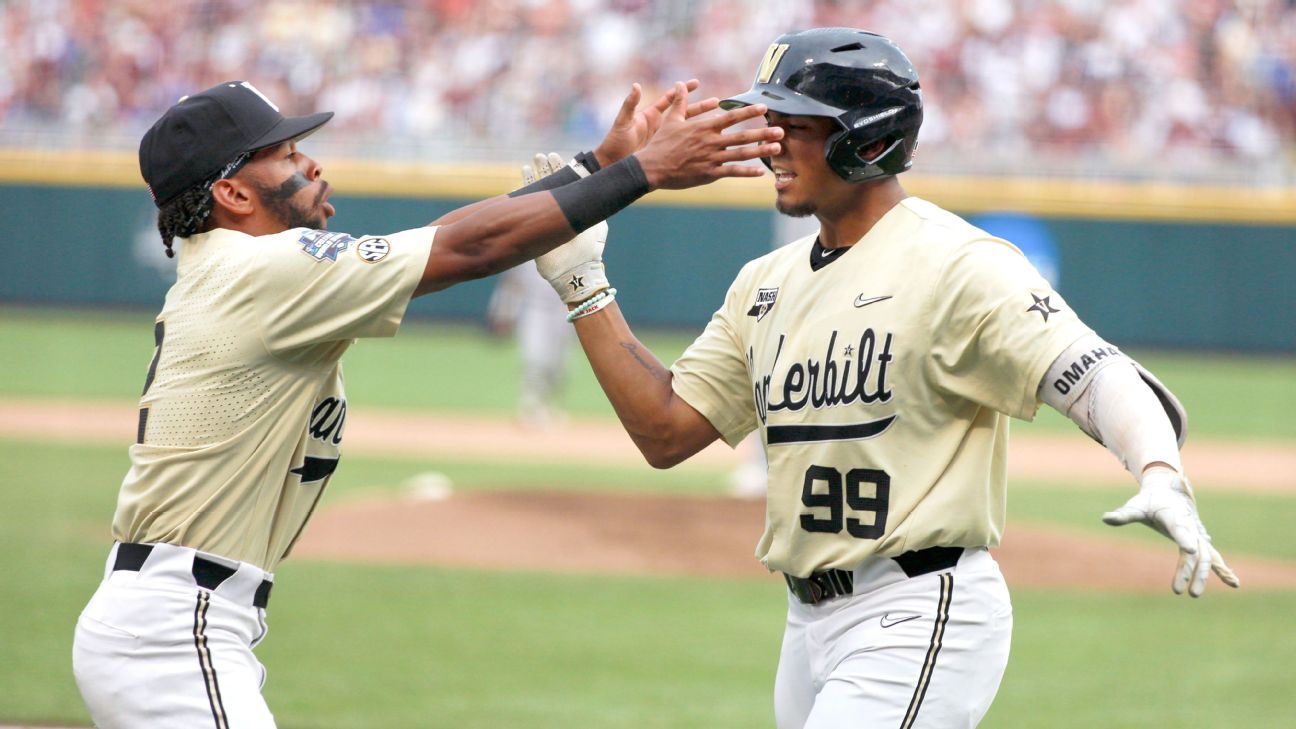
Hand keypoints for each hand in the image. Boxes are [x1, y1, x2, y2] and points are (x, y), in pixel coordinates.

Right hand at [524, 153, 608, 304]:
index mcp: (575, 207)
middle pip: (551, 183)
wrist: (574, 270)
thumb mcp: (596, 223)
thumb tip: (603, 185)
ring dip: (534, 176)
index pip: (567, 182)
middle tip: (541, 155)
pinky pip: (526, 205)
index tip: (555, 156)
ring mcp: (546, 216)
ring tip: (531, 161)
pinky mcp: (534, 226)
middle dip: (546, 168)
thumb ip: (596, 206)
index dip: (561, 169)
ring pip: (538, 191)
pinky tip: (520, 179)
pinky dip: (523, 191)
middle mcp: (560, 209)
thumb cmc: (589, 249)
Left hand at [593, 80, 718, 165]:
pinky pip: (683, 146)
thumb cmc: (616, 141)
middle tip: (717, 102)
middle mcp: (660, 124)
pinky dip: (695, 144)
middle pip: (684, 112)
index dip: (683, 91)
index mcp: (651, 114)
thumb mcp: (624, 122)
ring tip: (719, 122)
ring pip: (687, 129)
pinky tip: (709, 145)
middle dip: (701, 107)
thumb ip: (630, 104)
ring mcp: (664, 138)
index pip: (670, 99)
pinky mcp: (666, 150)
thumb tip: (636, 86)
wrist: (614, 162)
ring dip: (702, 125)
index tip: (697, 83)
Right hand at [633, 82, 782, 190]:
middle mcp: (711, 142)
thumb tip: (679, 83)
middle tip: (781, 130)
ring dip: (761, 151)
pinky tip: (761, 172)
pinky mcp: (709, 174)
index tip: (764, 108)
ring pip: (741, 154)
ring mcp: (712, 159)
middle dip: (763, 132)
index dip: (748, 112)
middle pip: (742, 136)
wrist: (652, 167)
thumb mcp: (671, 120)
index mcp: (704, 127)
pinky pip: (732, 172)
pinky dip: (747, 172)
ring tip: (777, 148)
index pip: (731, 117)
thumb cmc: (661, 143)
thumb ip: (680, 102)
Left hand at [1102, 466, 1239, 596]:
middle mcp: (1189, 527)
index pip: (1180, 530)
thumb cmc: (1150, 500)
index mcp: (1174, 517)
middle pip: (1194, 552)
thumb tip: (1105, 519)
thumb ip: (1124, 515)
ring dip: (1203, 575)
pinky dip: (1223, 568)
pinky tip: (1233, 583)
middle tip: (1185, 592)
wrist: (1169, 489)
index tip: (1189, 550)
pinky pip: (1212, 556)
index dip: (1184, 539)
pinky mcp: (1199, 540)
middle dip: (1190, 571)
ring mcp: (1196, 534)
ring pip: (1204, 557)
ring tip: (1195, 594)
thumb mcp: (1136, 506)